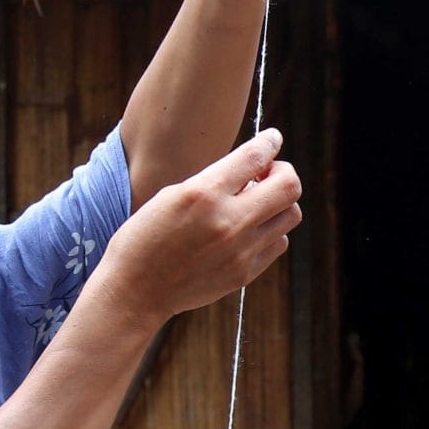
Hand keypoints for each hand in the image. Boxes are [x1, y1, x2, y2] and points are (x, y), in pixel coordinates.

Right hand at [94, 129, 301, 329]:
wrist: (137, 290)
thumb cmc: (147, 236)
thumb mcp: (172, 195)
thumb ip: (214, 181)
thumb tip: (253, 170)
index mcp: (203, 193)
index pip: (254, 156)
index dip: (270, 142)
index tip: (273, 138)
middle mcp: (228, 221)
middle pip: (289, 185)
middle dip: (282, 171)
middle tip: (265, 175)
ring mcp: (241, 250)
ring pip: (291, 214)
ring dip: (279, 202)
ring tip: (256, 204)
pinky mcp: (245, 272)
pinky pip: (279, 242)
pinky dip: (271, 231)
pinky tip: (249, 230)